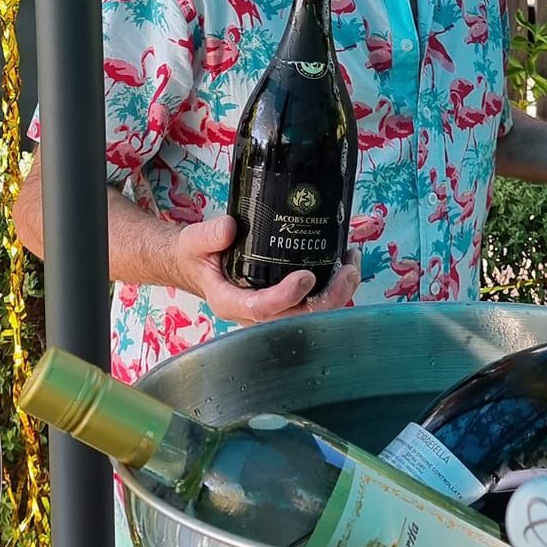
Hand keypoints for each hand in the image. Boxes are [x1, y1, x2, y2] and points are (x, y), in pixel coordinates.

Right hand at [173, 216, 360, 324]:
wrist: (199, 265)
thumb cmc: (197, 255)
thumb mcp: (193, 241)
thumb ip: (207, 235)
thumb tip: (229, 227)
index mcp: (229, 301)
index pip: (261, 309)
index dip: (287, 297)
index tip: (307, 276)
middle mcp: (254, 314)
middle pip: (297, 318)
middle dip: (328, 299)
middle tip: (347, 270)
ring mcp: (272, 311)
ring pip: (310, 315)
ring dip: (338, 295)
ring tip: (353, 266)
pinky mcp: (285, 302)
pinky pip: (313, 305)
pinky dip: (334, 288)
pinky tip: (346, 266)